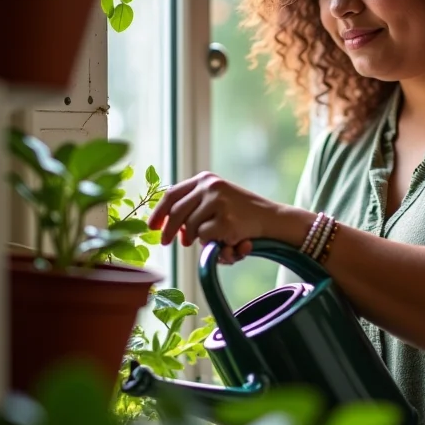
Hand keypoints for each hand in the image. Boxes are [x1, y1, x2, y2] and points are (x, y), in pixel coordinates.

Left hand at [147, 172, 283, 262]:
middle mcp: (210, 186)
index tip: (151, 227)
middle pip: (176, 212)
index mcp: (205, 179)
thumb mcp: (217, 201)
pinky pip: (206, 239)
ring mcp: (218, 202)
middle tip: (168, 243)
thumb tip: (171, 229)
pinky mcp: (226, 220)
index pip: (172, 194)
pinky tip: (230, 240)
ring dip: (201, 240)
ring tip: (219, 238)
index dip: (158, 212)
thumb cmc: (242, 214)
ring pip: (191, 229)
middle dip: (169, 231)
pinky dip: (215, 245)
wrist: (272, 219)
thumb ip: (194, 208)